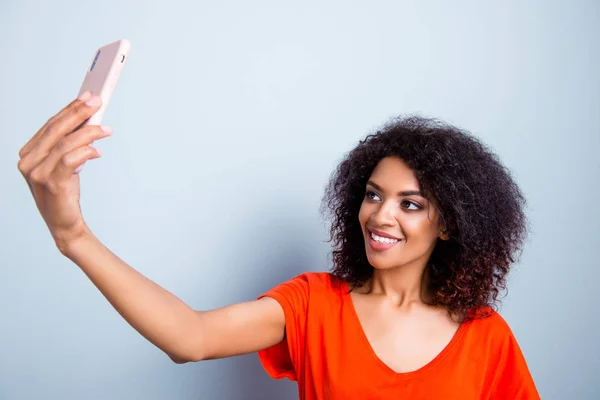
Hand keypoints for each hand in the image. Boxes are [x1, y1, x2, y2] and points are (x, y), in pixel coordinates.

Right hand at [17, 92, 112, 251]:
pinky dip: (86, 152)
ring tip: (106, 129)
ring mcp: (37, 174)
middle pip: (56, 130)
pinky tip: (98, 151)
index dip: (69, 110)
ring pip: (65, 144)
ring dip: (88, 133)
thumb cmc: (65, 193)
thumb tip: (88, 119)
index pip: (50, 126)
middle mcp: (28, 162)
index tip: (87, 97)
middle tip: (97, 102)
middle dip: (78, 113)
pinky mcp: (52, 184)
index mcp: (28, 154)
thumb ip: (70, 145)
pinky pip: (70, 160)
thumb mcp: (65, 164)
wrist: (65, 225)